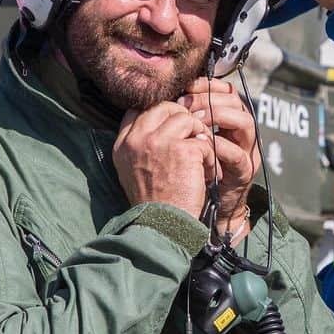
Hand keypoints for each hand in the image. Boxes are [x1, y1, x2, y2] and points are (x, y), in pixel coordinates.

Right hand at [113, 102, 215, 218]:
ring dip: (199, 136)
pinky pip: (203, 141)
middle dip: (183, 118)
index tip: (172, 126)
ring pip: (186, 119)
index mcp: (123, 144)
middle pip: (164, 107)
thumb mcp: (133, 169)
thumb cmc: (154, 202)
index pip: (137, 110)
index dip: (158, 112)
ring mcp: (159, 141)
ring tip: (202, 157)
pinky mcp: (183, 150)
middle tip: (194, 137)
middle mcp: (137, 139)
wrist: (162, 226)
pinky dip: (211, 157)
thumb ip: (141, 144)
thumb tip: (164, 122)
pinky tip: (209, 173)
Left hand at [179, 77, 259, 241]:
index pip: (223, 90)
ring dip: (219, 117)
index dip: (206, 84)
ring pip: (244, 121)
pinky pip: (237, 153)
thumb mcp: (179, 143)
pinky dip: (219, 148)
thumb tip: (152, 98)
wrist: (197, 210)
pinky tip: (202, 146)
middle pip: (235, 100)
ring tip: (195, 122)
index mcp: (224, 120)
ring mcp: (245, 150)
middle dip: (209, 98)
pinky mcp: (244, 170)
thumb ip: (174, 121)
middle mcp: (238, 132)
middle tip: (186, 104)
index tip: (185, 85)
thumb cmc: (185, 174)